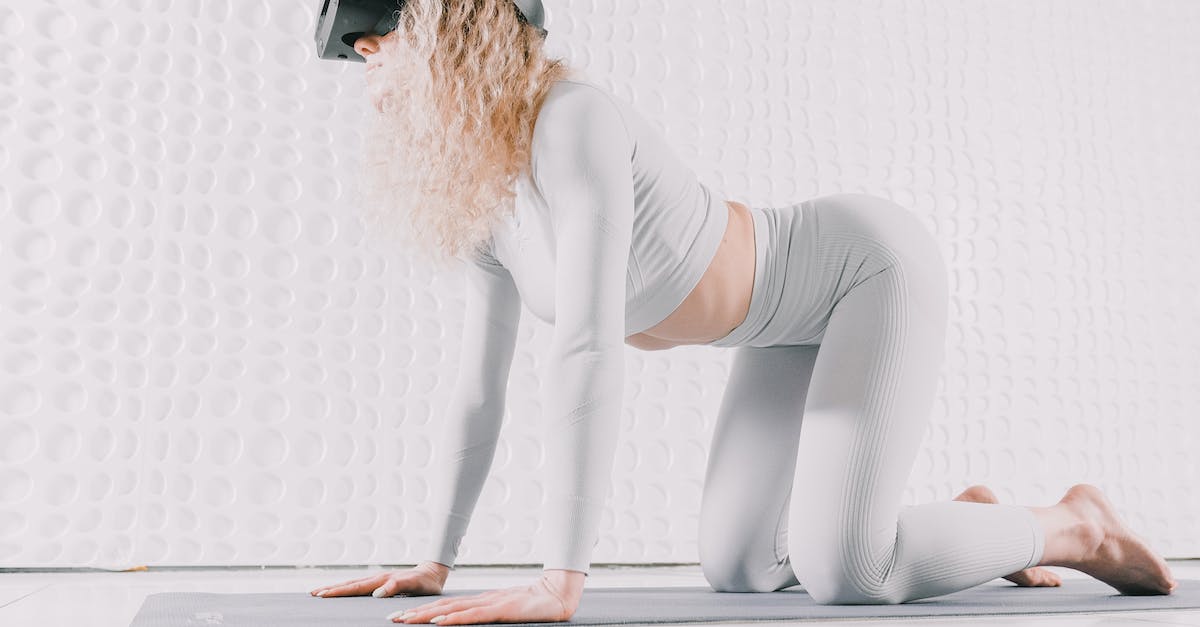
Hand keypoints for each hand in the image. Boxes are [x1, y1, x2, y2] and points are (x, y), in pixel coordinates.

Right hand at [310, 561, 449, 598]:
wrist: (433, 574)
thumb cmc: (425, 583)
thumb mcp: (414, 585)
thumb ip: (397, 587)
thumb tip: (377, 593)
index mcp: (382, 581)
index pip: (356, 587)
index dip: (339, 591)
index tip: (323, 594)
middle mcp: (378, 579)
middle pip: (350, 585)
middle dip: (332, 589)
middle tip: (313, 594)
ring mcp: (379, 581)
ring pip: (354, 585)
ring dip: (337, 588)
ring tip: (321, 592)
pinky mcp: (382, 584)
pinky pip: (361, 587)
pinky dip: (348, 589)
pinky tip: (343, 593)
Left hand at [386, 571, 583, 624]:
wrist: (559, 594)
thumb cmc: (537, 606)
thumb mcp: (508, 613)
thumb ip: (490, 616)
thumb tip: (472, 622)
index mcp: (481, 603)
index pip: (447, 607)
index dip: (424, 612)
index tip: (403, 616)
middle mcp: (481, 601)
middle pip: (442, 607)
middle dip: (416, 613)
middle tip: (392, 618)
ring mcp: (490, 604)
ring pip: (451, 610)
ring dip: (426, 616)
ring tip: (405, 620)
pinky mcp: (500, 610)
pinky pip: (472, 616)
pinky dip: (453, 618)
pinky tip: (438, 622)